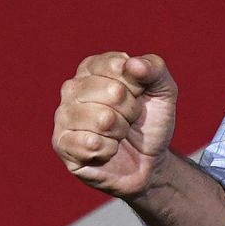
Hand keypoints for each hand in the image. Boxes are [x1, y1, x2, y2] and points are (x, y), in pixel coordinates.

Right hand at [52, 52, 178, 198]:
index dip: (137, 84)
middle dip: (132, 110)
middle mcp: (73, 88)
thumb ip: (154, 68)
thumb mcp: (164, 90)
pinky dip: (109, 150)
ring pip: (102, 119)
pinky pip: (91, 144)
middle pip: (113, 91)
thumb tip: (132, 63)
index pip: (117, 65)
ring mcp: (63, 116)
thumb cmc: (150, 120)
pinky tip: (107, 150)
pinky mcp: (61, 144)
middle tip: (130, 118)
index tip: (138, 94)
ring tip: (118, 133)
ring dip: (121, 131)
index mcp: (93, 67)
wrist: (148, 162)